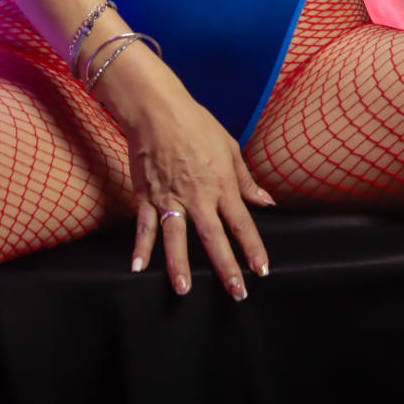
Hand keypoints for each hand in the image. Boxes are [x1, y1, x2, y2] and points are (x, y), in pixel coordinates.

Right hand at [99, 54, 273, 298]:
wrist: (157, 110)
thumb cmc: (196, 124)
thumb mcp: (229, 146)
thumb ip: (246, 179)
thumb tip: (266, 201)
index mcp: (221, 183)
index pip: (241, 222)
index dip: (253, 248)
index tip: (261, 270)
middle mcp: (198, 195)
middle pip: (214, 237)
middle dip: (226, 267)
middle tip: (236, 293)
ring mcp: (171, 197)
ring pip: (176, 237)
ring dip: (179, 265)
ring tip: (183, 289)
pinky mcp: (147, 195)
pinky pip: (144, 226)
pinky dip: (140, 248)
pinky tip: (138, 268)